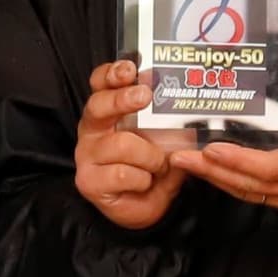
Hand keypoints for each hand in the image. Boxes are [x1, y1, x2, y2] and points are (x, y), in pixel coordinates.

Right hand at [73, 59, 186, 230]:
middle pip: (99, 106)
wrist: (146, 207)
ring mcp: (87, 156)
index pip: (101, 84)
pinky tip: (146, 183)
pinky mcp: (89, 181)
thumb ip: (171, 122)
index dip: (112, 74)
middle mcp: (92, 130)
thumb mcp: (165, 140)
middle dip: (122, 99)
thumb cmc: (152, 168)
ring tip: (159, 165)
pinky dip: (143, 178)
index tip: (131, 68)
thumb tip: (190, 101)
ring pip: (121, 144)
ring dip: (150, 156)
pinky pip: (122, 173)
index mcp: (107, 113)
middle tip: (144, 95)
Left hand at [174, 72, 277, 216]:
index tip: (211, 149)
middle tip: (180, 157)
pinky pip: (258, 195)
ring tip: (188, 165)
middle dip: (214, 172)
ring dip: (218, 179)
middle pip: (252, 185)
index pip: (271, 168)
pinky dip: (233, 182)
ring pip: (251, 193)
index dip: (239, 160)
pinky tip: (214, 171)